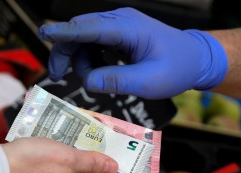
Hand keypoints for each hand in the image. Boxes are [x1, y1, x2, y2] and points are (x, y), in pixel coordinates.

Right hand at [2, 137, 117, 172]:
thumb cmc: (32, 161)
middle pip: (81, 171)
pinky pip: (49, 166)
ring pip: (65, 168)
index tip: (107, 144)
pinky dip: (52, 155)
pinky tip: (47, 143)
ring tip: (66, 134)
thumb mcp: (68, 157)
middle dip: (85, 153)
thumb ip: (92, 162)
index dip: (104, 160)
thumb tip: (115, 168)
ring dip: (67, 152)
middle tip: (86, 133)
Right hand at [38, 7, 227, 98]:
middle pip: (80, 30)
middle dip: (65, 51)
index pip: (90, 27)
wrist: (195, 59)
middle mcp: (120, 21)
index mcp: (129, 28)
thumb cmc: (177, 67)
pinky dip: (90, 59)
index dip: (65, 32)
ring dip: (80, 60)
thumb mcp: (150, 81)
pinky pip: (93, 42)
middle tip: (58, 75)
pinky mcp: (118, 34)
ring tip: (93, 81)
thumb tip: (89, 82)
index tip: (45, 33)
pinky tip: (99, 73)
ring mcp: (119, 26)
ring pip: (84, 38)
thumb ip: (117, 81)